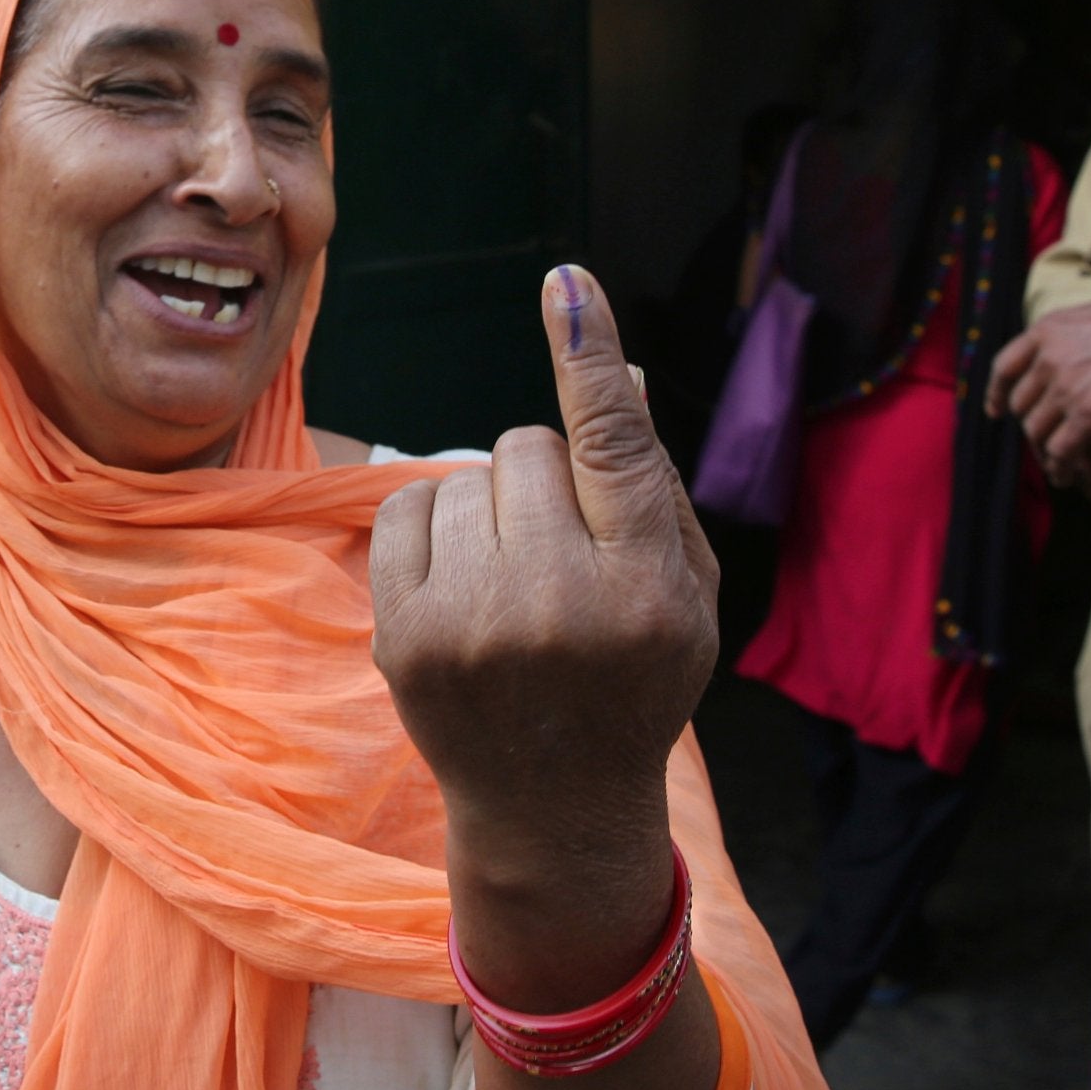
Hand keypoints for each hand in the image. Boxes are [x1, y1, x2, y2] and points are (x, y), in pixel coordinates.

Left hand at [370, 265, 716, 892]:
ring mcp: (472, 625)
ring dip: (490, 512)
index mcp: (645, 589)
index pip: (612, 445)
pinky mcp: (404, 637)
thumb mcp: (687, 592)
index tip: (564, 283)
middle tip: (565, 558)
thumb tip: (608, 361)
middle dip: (547, 482)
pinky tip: (464, 588)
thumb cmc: (634, 678)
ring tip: (515, 587)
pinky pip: (405, 508)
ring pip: (466, 477)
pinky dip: (434, 530)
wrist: (555, 806)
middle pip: (529, 449)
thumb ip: (653, 483)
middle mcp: (558, 604)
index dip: (587, 355)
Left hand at [986, 294, 1090, 508]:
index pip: (1005, 365)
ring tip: (1055, 466)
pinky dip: (1061, 467)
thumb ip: (1078, 335)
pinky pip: (1061, 449)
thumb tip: (1073, 346)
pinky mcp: (1088, 414)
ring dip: (1044, 452)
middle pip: (1021, 403)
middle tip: (1043, 442)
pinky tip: (1067, 477)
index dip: (996, 391)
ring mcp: (1065, 386)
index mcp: (1049, 330)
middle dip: (1030, 425)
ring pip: (1036, 430)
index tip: (995, 410)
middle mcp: (1049, 357)